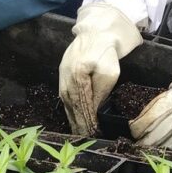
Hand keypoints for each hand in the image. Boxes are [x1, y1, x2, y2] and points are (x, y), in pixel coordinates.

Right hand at [59, 3, 142, 134]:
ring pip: (66, 103)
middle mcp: (66, 79)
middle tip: (83, 141)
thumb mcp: (109, 73)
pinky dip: (68, 109)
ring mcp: (62, 77)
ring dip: (72, 119)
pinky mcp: (62, 74)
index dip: (87, 123)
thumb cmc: (106, 51)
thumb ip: (100, 93)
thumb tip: (94, 110)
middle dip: (78, 125)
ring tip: (77, 134)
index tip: (92, 135)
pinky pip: (64, 96)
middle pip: (72, 107)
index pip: (82, 106)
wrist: (96, 31)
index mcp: (78, 78)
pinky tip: (72, 117)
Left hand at [130, 45, 171, 149]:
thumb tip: (161, 103)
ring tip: (149, 154)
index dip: (138, 126)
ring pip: (169, 143)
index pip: (149, 117)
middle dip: (144, 141)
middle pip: (155, 134)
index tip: (132, 130)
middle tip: (136, 146)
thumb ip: (170, 95)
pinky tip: (170, 155)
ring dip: (157, 150)